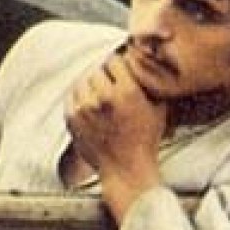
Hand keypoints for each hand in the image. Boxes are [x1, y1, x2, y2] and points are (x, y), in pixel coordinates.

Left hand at [65, 45, 166, 218]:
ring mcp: (85, 108)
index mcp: (127, 92)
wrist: (125, 168)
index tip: (120, 70)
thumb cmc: (145, 139)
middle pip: (96, 69)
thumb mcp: (157, 107)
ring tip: (101, 95)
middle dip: (104, 74)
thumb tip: (139, 61)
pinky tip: (91, 105)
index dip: (118, 64)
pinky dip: (80, 97)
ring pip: (82, 81)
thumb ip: (148, 82)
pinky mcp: (71, 118)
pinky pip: (72, 95)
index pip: (113, 60)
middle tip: (111, 83)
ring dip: (91, 84)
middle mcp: (103, 97)